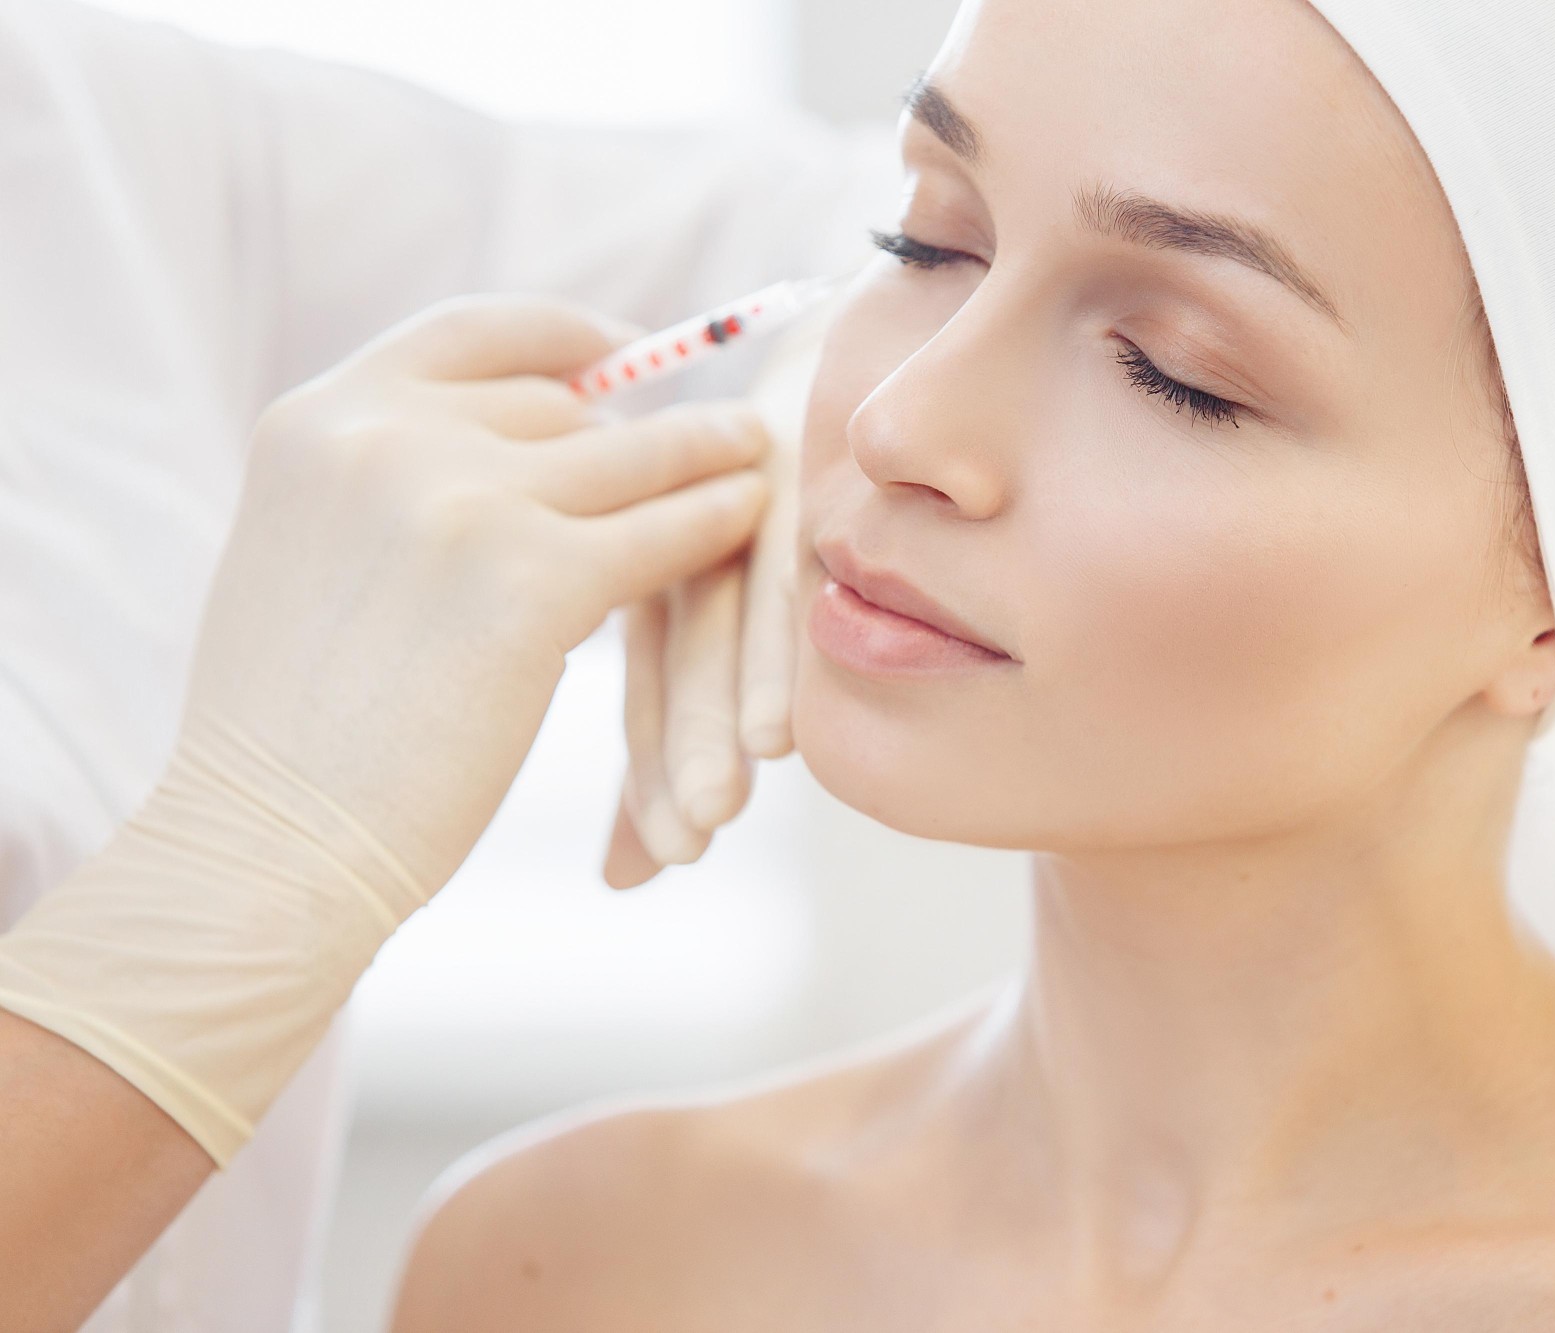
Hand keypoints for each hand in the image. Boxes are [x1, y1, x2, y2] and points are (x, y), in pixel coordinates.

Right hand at [188, 293, 771, 896]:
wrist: (268, 839)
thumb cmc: (288, 734)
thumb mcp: (310, 555)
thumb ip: (383, 486)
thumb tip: (493, 451)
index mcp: (318, 421)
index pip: (472, 333)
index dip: (564, 339)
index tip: (626, 353)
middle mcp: (385, 436)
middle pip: (563, 404)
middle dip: (634, 427)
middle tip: (704, 439)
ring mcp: (463, 500)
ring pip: (630, 456)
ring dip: (706, 451)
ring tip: (753, 453)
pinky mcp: (535, 580)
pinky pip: (662, 531)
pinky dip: (717, 522)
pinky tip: (751, 520)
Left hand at [603, 399, 801, 883]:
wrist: (862, 348)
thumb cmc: (812, 502)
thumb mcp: (745, 613)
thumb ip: (683, 728)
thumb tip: (620, 882)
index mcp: (660, 561)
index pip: (645, 678)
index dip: (647, 773)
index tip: (649, 869)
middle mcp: (689, 525)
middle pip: (672, 650)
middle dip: (680, 752)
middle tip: (685, 846)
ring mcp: (742, 488)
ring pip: (722, 608)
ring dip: (727, 706)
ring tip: (734, 798)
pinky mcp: (796, 460)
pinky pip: (788, 558)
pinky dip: (785, 640)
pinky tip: (786, 721)